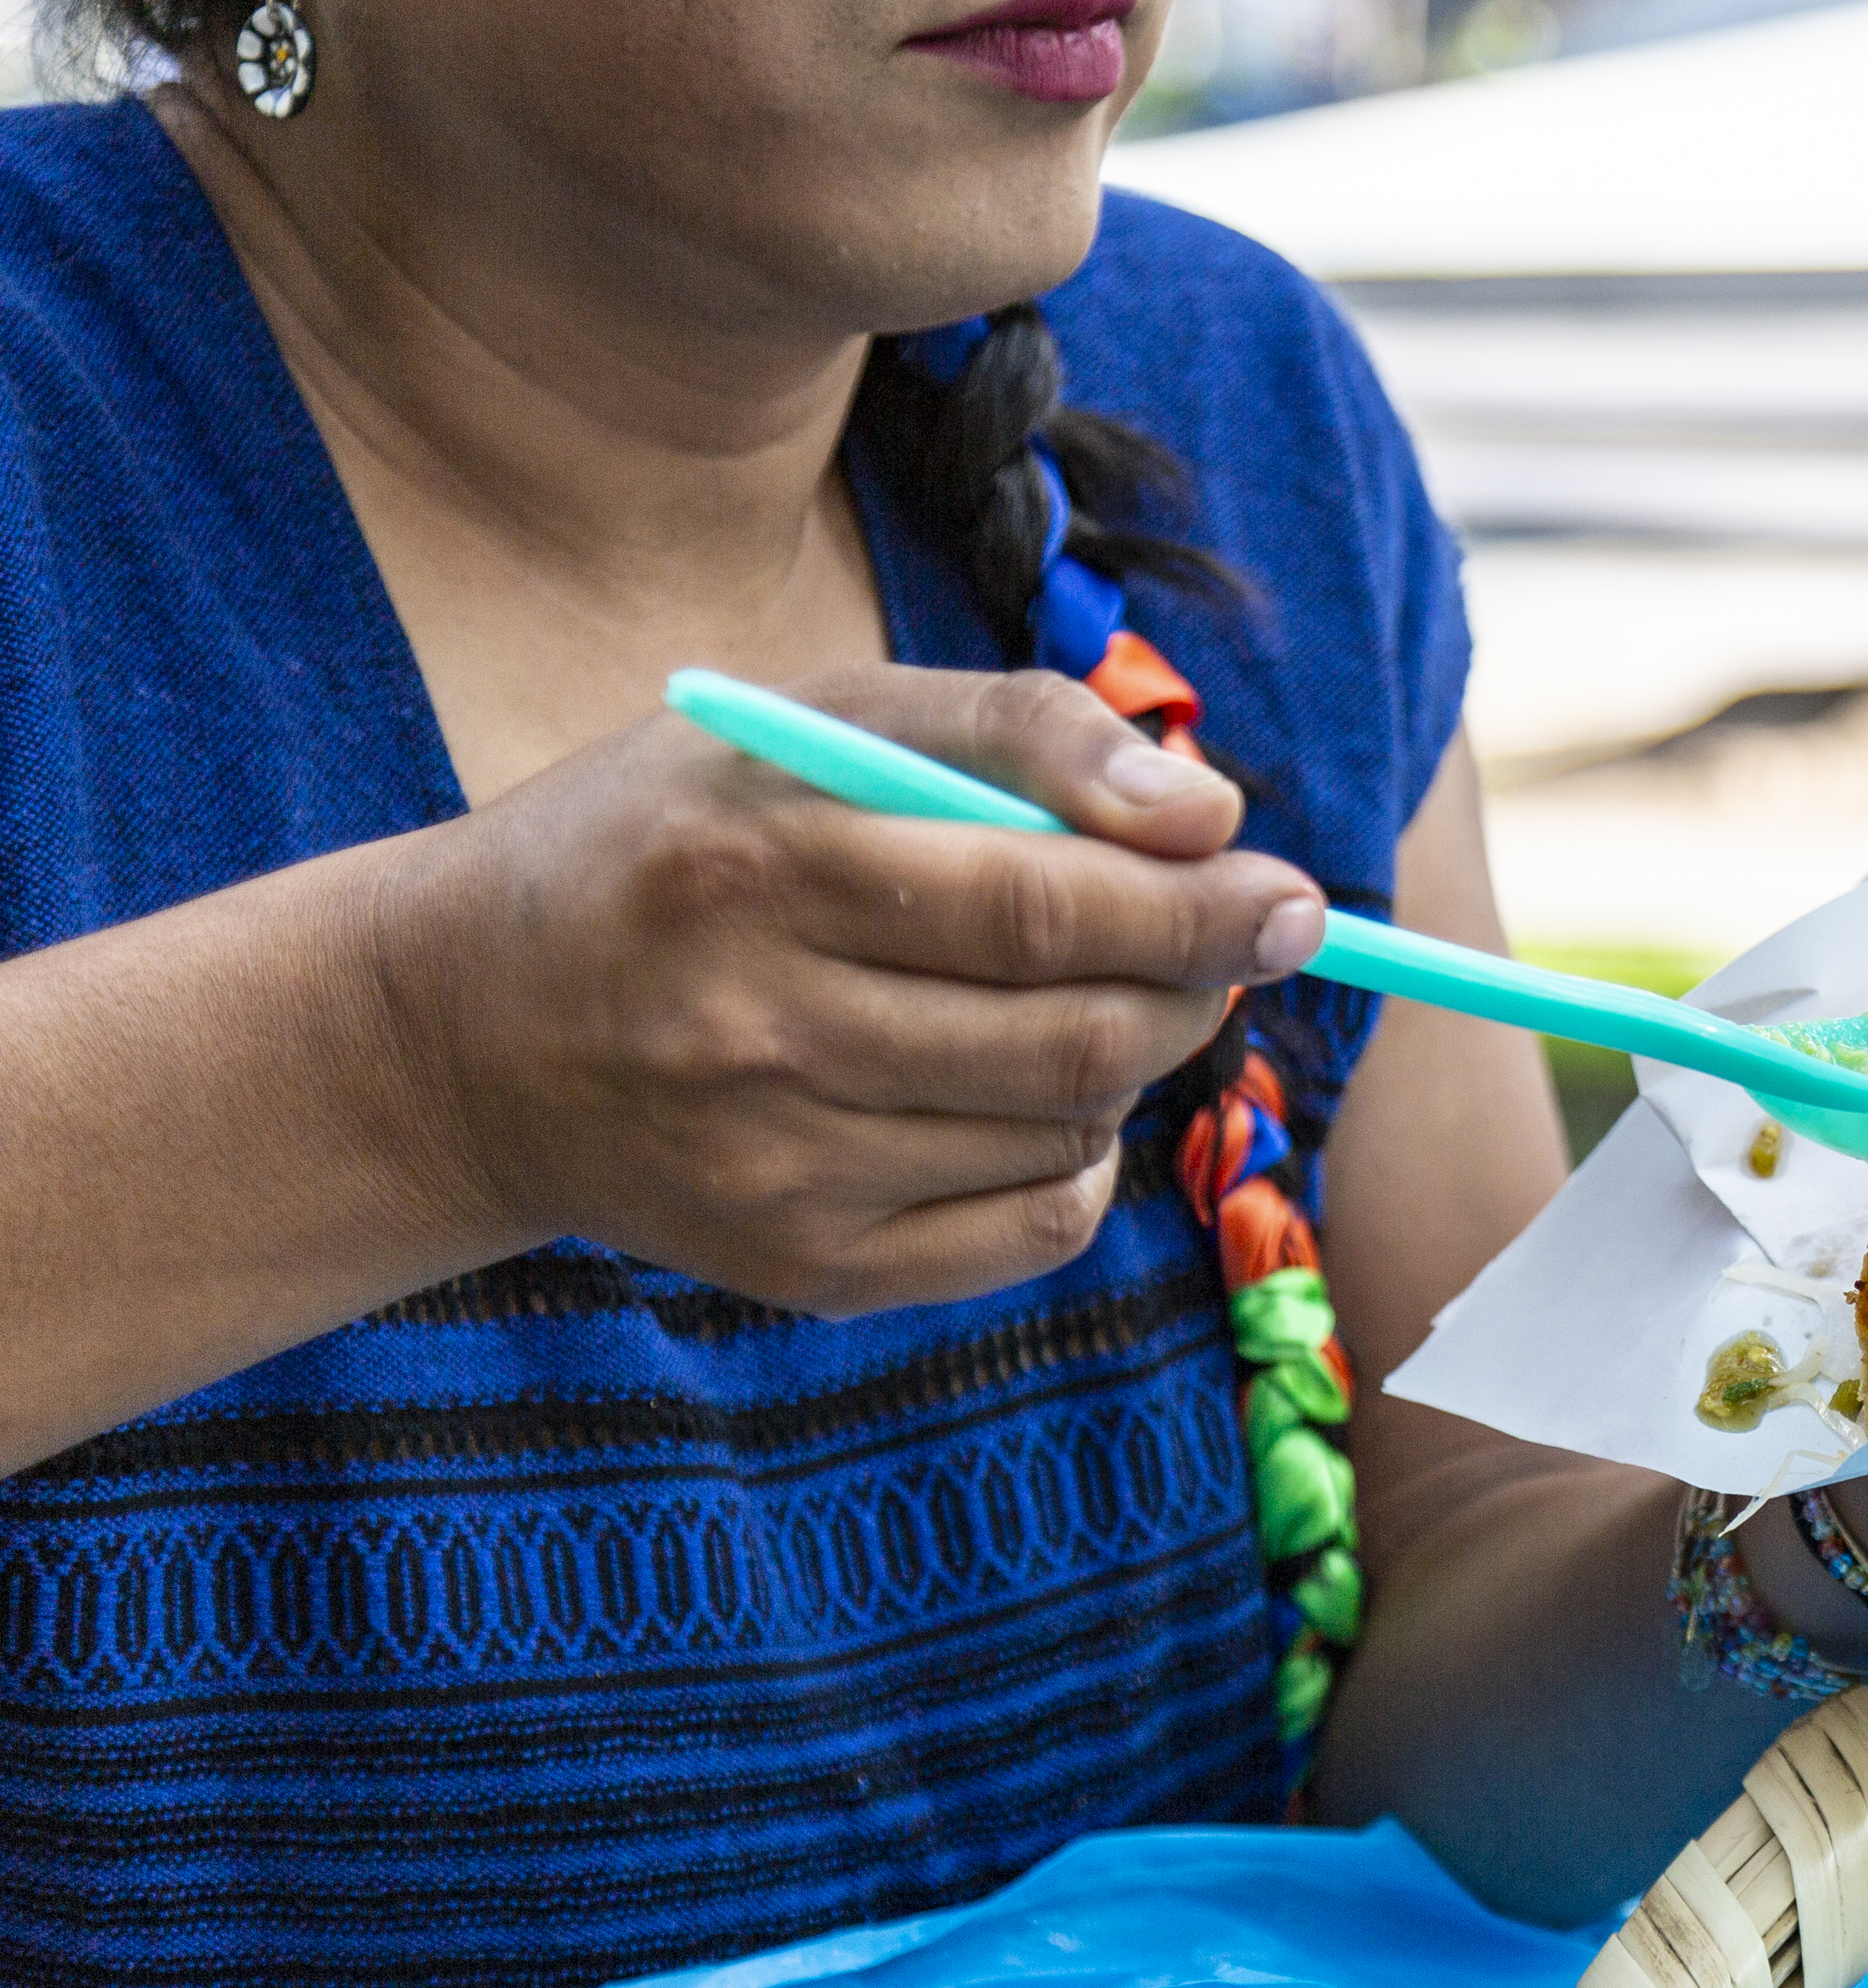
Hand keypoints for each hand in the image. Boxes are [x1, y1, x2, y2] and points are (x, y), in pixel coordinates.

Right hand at [381, 663, 1323, 1313]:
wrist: (460, 1029)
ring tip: (1084, 998)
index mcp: (760, 866)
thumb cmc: (676, 840)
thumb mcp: (814, 721)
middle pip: (1076, 1032)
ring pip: (1066, 1130)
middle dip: (1195, 983)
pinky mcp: (795, 1267)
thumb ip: (1018, 731)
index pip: (1044, 904)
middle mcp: (756, 1029)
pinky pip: (1026, 1234)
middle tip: (1226, 939)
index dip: (1198, 903)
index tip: (1288, 890)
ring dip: (1127, 1060)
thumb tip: (1211, 812)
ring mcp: (773, 1166)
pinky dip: (1075, 1165)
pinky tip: (1025, 1100)